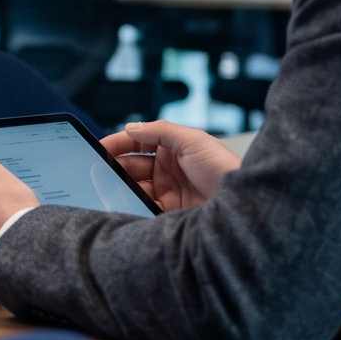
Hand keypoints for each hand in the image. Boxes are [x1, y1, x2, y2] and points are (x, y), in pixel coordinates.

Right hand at [100, 120, 238, 211]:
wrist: (241, 206)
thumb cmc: (224, 169)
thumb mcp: (193, 140)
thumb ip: (160, 130)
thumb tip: (130, 127)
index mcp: (173, 147)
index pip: (138, 142)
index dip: (118, 143)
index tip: (99, 148)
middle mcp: (169, 168)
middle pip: (132, 165)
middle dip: (115, 166)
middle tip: (99, 170)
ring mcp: (168, 191)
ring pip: (135, 186)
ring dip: (121, 186)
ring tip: (109, 187)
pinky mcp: (169, 212)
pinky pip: (143, 206)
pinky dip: (132, 204)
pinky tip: (124, 203)